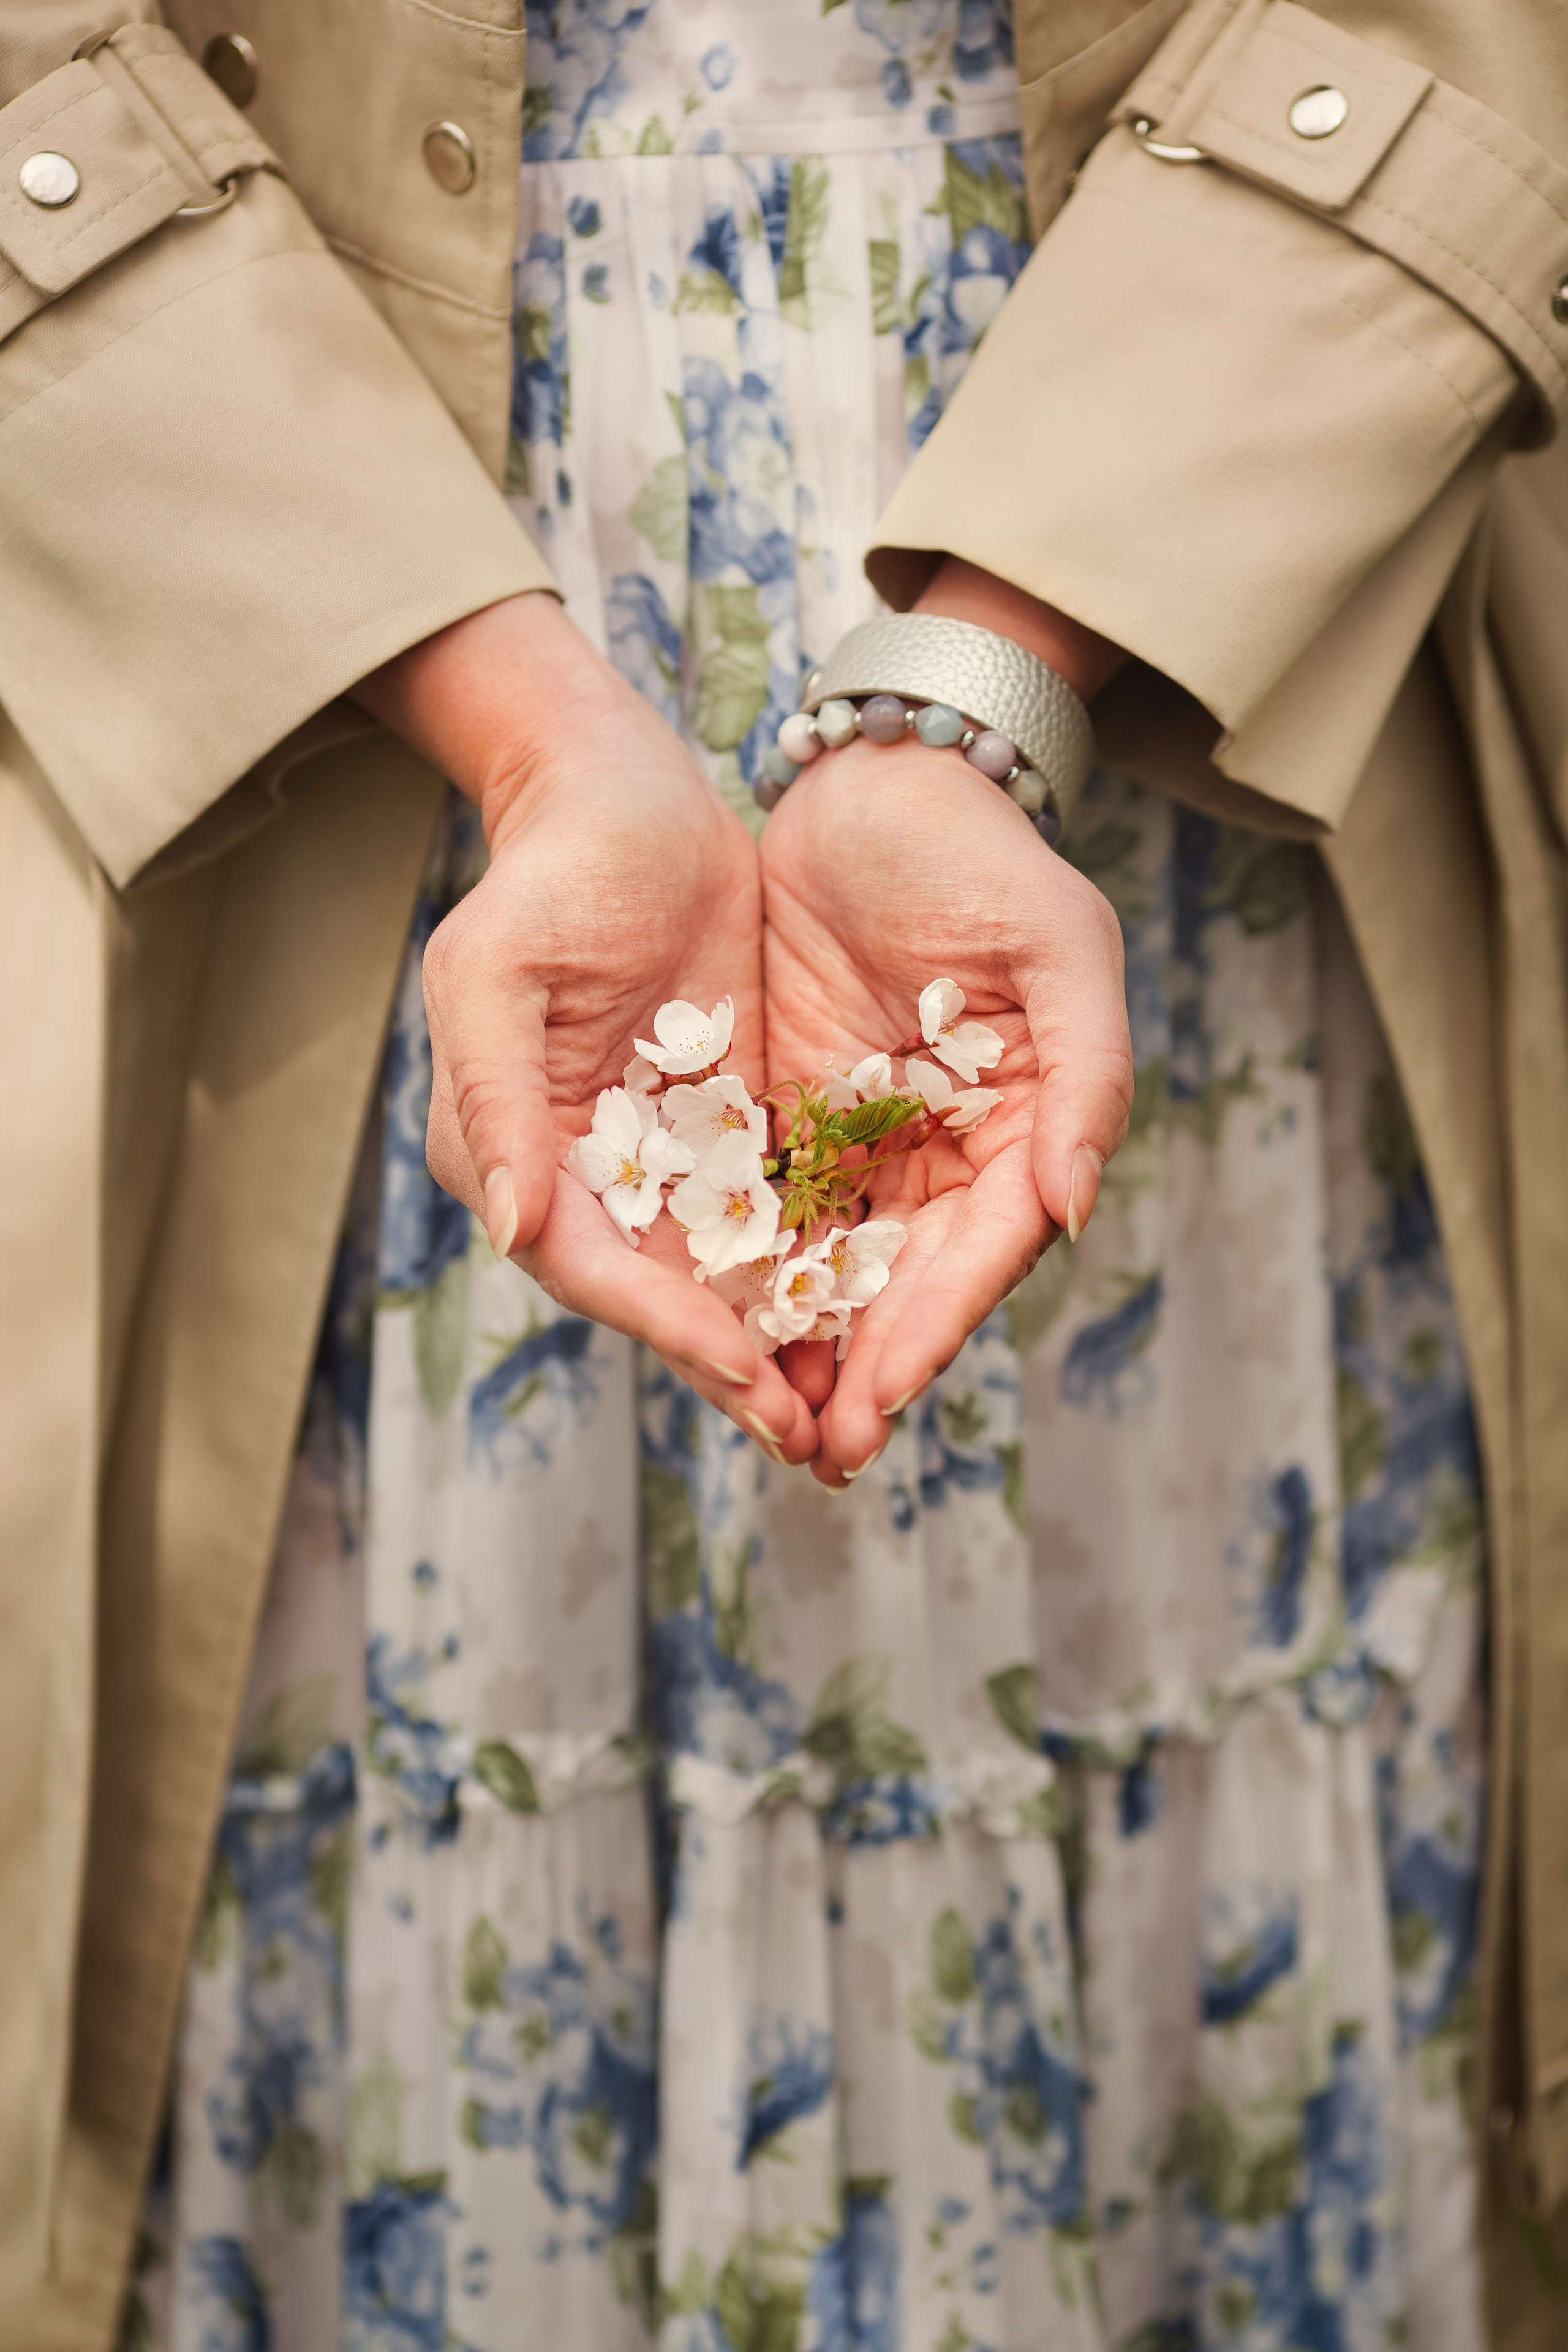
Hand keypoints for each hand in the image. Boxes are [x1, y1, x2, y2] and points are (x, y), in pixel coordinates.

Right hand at [354, 593, 817, 1464]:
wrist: (625, 803)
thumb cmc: (548, 876)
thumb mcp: (496, 973)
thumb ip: (494, 1099)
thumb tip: (512, 1227)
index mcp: (515, 1155)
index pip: (597, 1269)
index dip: (669, 1327)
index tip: (744, 1372)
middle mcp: (583, 1182)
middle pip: (664, 1300)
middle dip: (735, 1372)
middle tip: (815, 1439)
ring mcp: (659, 1165)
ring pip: (723, 1281)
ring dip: (781, 1348)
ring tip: (851, 1416)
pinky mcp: (724, 1137)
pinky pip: (772, 1222)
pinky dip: (813, 1278)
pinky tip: (874, 1322)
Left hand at [760, 731, 1132, 1483]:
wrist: (875, 778)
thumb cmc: (981, 854)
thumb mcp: (1059, 944)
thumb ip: (1087, 1073)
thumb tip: (1076, 1207)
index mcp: (1022, 1128)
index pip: (981, 1251)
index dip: (934, 1326)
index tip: (885, 1393)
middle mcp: (946, 1152)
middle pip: (906, 1282)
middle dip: (865, 1368)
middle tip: (816, 1450)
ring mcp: (865, 1139)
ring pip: (835, 1264)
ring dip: (805, 1345)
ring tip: (765, 1422)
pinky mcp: (793, 1113)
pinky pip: (768, 1207)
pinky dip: (747, 1272)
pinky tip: (712, 1328)